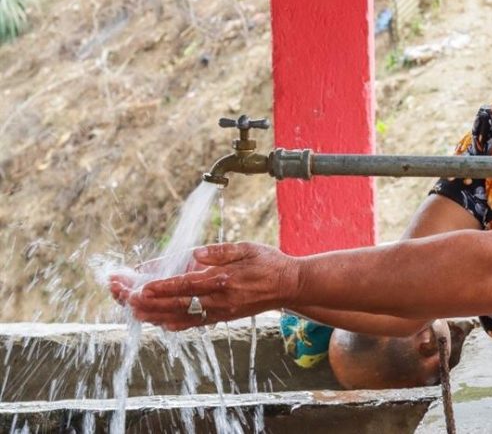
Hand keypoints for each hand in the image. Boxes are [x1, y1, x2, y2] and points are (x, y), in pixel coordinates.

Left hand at [127, 242, 299, 330]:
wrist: (289, 285)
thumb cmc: (268, 263)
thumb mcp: (247, 248)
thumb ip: (220, 251)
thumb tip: (196, 253)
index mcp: (224, 280)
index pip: (186, 285)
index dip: (162, 287)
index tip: (141, 288)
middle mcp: (219, 300)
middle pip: (176, 303)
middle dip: (148, 301)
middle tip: (123, 296)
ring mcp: (220, 312)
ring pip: (180, 317)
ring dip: (154, 314)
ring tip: (131, 309)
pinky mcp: (222, 317)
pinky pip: (193, 323)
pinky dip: (173, 323)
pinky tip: (157, 321)